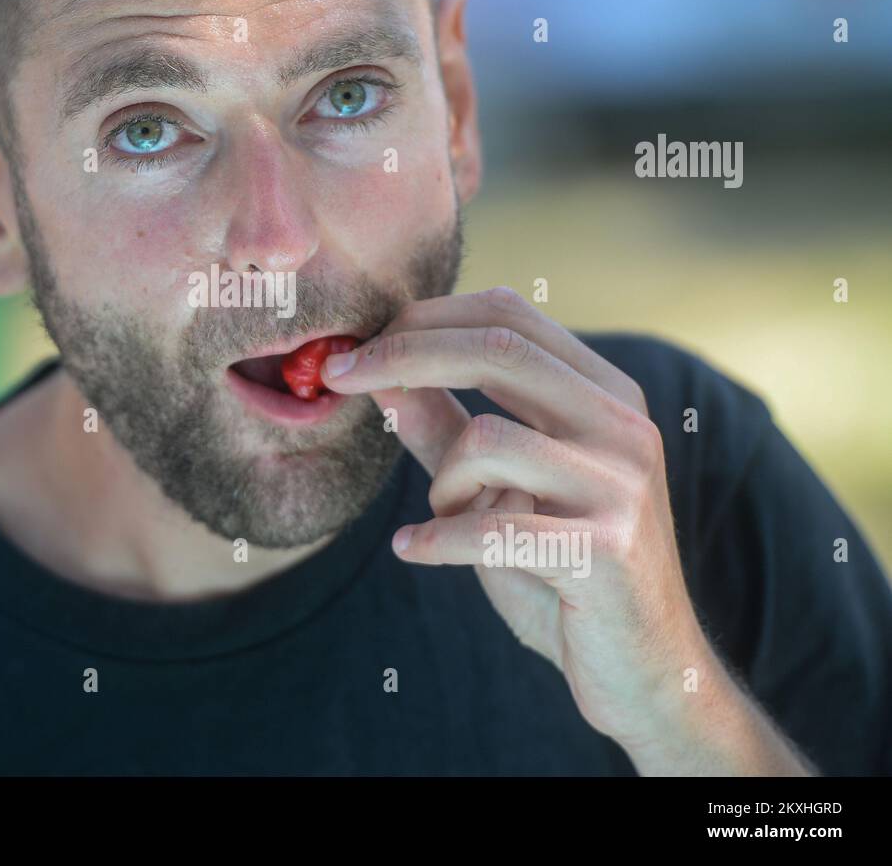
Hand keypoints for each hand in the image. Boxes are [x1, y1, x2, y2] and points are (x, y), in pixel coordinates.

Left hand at [319, 287, 723, 757]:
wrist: (646, 670)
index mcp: (605, 393)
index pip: (508, 316)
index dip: (423, 320)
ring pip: (486, 440)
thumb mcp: (494, 489)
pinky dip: (434, 539)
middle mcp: (623, 424)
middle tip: (340, 378)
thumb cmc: (561, 573)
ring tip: (446, 518)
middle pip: (498, 350)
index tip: (357, 346)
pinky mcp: (607, 549)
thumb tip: (379, 375)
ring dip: (441, 483)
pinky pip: (489, 528)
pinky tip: (411, 549)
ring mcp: (623, 484)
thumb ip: (443, 430)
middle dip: (403, 355)